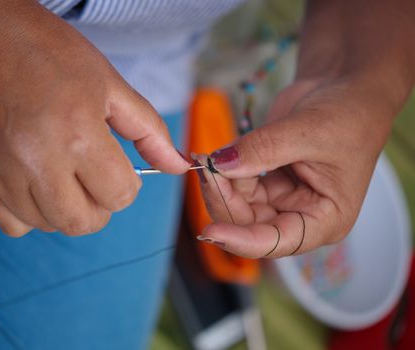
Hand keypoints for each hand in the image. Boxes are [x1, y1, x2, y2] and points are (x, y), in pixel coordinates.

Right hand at [0, 2, 188, 235]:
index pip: (120, 196)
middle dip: (101, 206)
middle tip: (95, 178)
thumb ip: (149, 132)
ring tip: (64, 173)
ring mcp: (4, 174)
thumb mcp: (110, 84)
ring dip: (67, 208)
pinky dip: (31, 215)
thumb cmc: (49, 53)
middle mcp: (38, 162)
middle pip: (83, 222)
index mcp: (79, 134)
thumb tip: (180, 168)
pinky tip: (36, 184)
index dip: (127, 184)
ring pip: (50, 225)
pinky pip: (13, 225)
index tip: (116, 164)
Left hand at [195, 77, 394, 257]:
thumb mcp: (307, 131)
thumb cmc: (347, 114)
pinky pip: (236, 184)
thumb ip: (262, 150)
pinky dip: (222, 171)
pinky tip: (216, 155)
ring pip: (238, 205)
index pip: (277, 241)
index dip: (241, 240)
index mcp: (325, 219)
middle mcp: (301, 214)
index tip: (210, 230)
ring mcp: (281, 198)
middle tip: (205, 167)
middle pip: (250, 223)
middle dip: (223, 199)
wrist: (344, 86)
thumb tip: (219, 165)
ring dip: (219, 184)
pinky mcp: (266, 180)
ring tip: (206, 157)